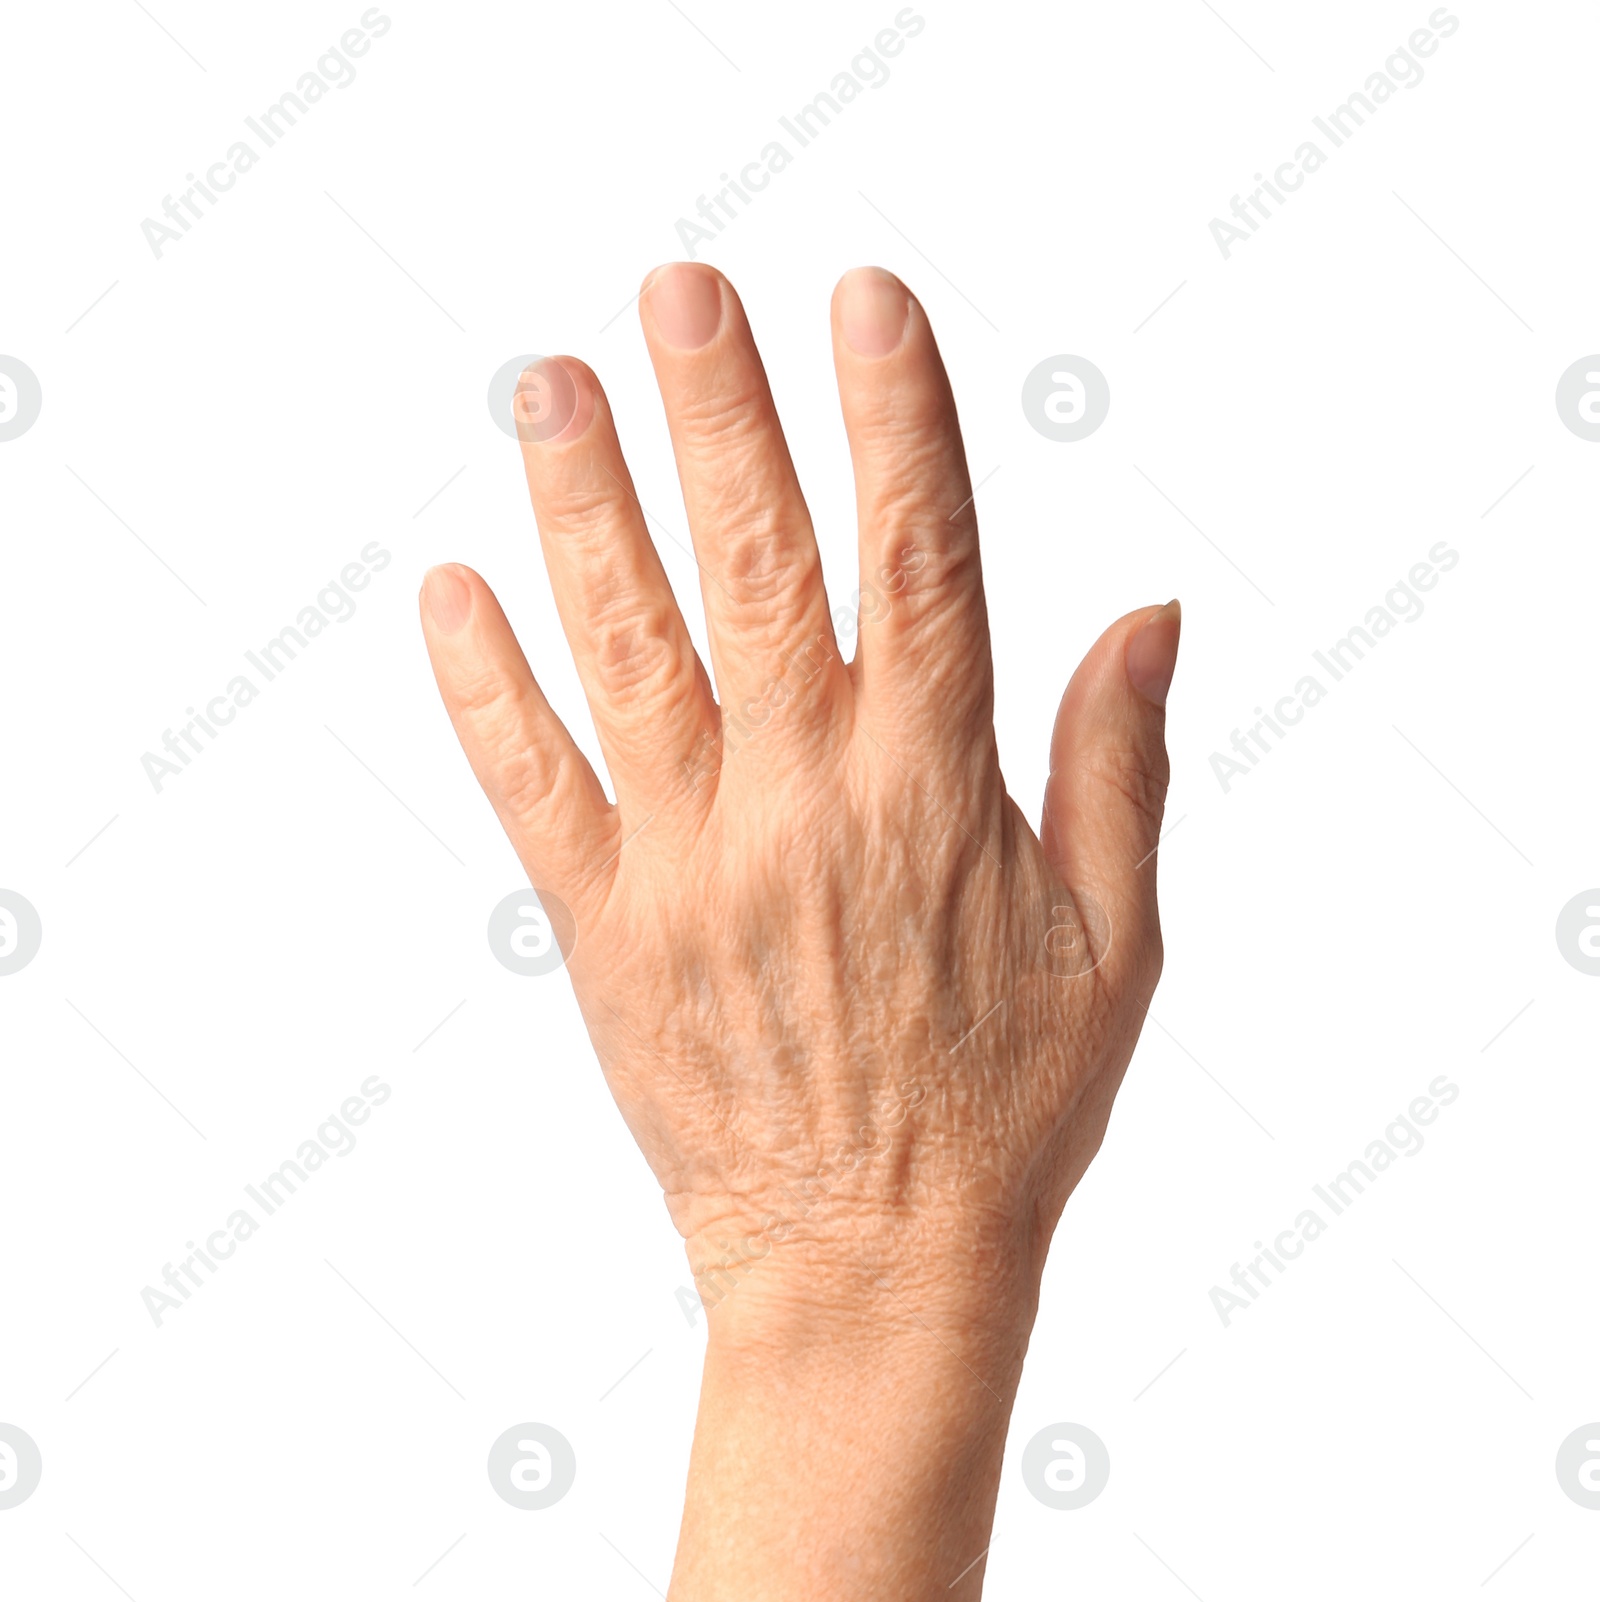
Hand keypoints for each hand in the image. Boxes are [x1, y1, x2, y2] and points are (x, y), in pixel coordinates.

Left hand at [419, 263, 1178, 1351]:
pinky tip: (450, 590)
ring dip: (583, 508)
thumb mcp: (1117, 948)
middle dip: (717, 414)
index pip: (920, 560)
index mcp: (939, 793)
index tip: (861, 302)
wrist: (869, 1276)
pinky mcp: (604, 935)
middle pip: (757, 568)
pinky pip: (532, 789)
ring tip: (544, 384)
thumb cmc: (1006, 1118)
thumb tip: (1145, 614)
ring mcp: (693, 865)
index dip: (894, 418)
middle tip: (674, 292)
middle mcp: (807, 805)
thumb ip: (1116, 769)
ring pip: (628, 651)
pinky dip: (486, 689)